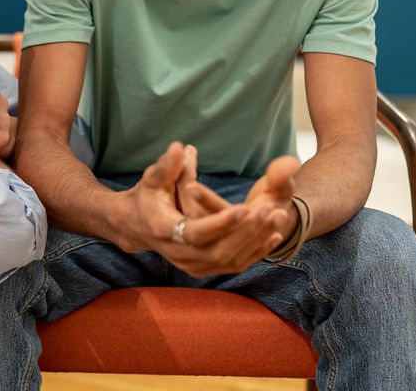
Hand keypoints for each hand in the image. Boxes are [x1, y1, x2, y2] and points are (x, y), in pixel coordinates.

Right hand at [116, 143, 294, 277]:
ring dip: (256, 240)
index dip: (222, 223)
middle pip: (219, 250)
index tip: (246, 208)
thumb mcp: (153, 179)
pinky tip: (275, 235)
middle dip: (246, 231)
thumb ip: (167, 165)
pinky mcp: (205, 268)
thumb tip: (180, 148)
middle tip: (271, 210)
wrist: (137, 227)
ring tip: (277, 218)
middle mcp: (180, 255)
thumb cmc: (148, 197)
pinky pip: (235, 264)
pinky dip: (256, 250)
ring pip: (230, 260)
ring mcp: (194, 265)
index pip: (197, 232)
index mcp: (165, 231)